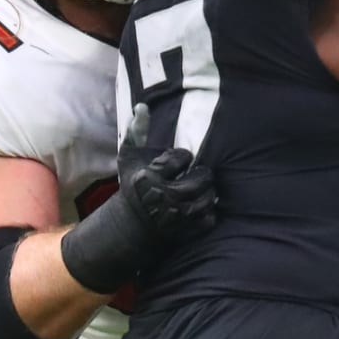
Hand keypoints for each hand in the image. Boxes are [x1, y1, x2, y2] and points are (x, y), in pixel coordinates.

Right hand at [118, 105, 216, 242]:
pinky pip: (210, 219)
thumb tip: (142, 105)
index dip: (182, 158)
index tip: (175, 163)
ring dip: (207, 192)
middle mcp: (163, 197)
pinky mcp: (184, 232)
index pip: (183, 157)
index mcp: (149, 177)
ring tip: (196, 190)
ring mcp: (175, 218)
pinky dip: (208, 213)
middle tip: (192, 176)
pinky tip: (197, 207)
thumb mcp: (129, 158)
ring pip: (209, 197)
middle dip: (200, 174)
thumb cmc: (133, 186)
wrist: (131, 226)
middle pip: (202, 177)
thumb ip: (136, 131)